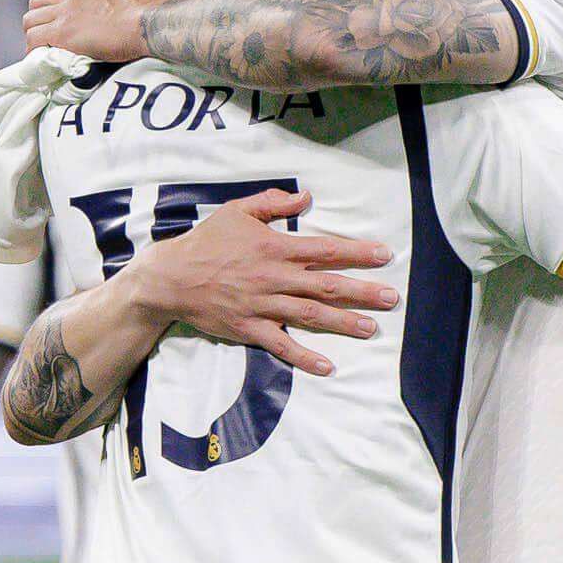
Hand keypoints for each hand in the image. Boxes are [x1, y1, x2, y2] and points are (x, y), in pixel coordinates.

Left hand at [25, 0, 154, 62]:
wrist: (148, 24)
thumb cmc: (145, 13)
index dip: (48, 12)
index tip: (53, 26)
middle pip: (35, 6)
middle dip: (36, 23)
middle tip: (44, 40)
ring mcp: (64, 15)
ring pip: (29, 23)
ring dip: (33, 38)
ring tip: (41, 53)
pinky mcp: (63, 34)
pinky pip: (34, 41)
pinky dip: (33, 51)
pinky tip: (40, 61)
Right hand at [118, 189, 392, 374]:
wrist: (170, 277)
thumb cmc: (206, 241)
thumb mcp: (237, 211)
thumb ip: (273, 203)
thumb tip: (306, 197)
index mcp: (274, 247)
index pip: (325, 249)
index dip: (357, 252)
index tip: (384, 255)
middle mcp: (273, 278)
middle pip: (326, 285)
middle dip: (362, 291)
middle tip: (392, 298)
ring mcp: (262, 306)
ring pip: (310, 315)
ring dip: (343, 323)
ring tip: (371, 328)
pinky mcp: (249, 329)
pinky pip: (281, 346)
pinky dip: (304, 357)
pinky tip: (327, 366)